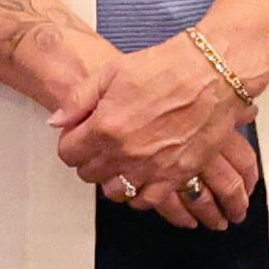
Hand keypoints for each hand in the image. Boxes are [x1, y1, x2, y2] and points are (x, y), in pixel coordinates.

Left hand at [54, 37, 253, 219]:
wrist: (212, 74)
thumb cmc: (165, 67)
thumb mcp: (111, 72)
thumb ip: (78, 100)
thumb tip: (56, 122)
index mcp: (105, 127)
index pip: (68, 154)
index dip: (71, 143)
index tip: (80, 136)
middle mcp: (125, 154)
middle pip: (89, 174)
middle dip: (90, 160)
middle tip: (102, 145)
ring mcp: (151, 168)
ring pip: (115, 192)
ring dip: (113, 179)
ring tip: (122, 162)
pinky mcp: (176, 175)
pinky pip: (147, 201)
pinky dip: (140, 194)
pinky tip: (141, 178)